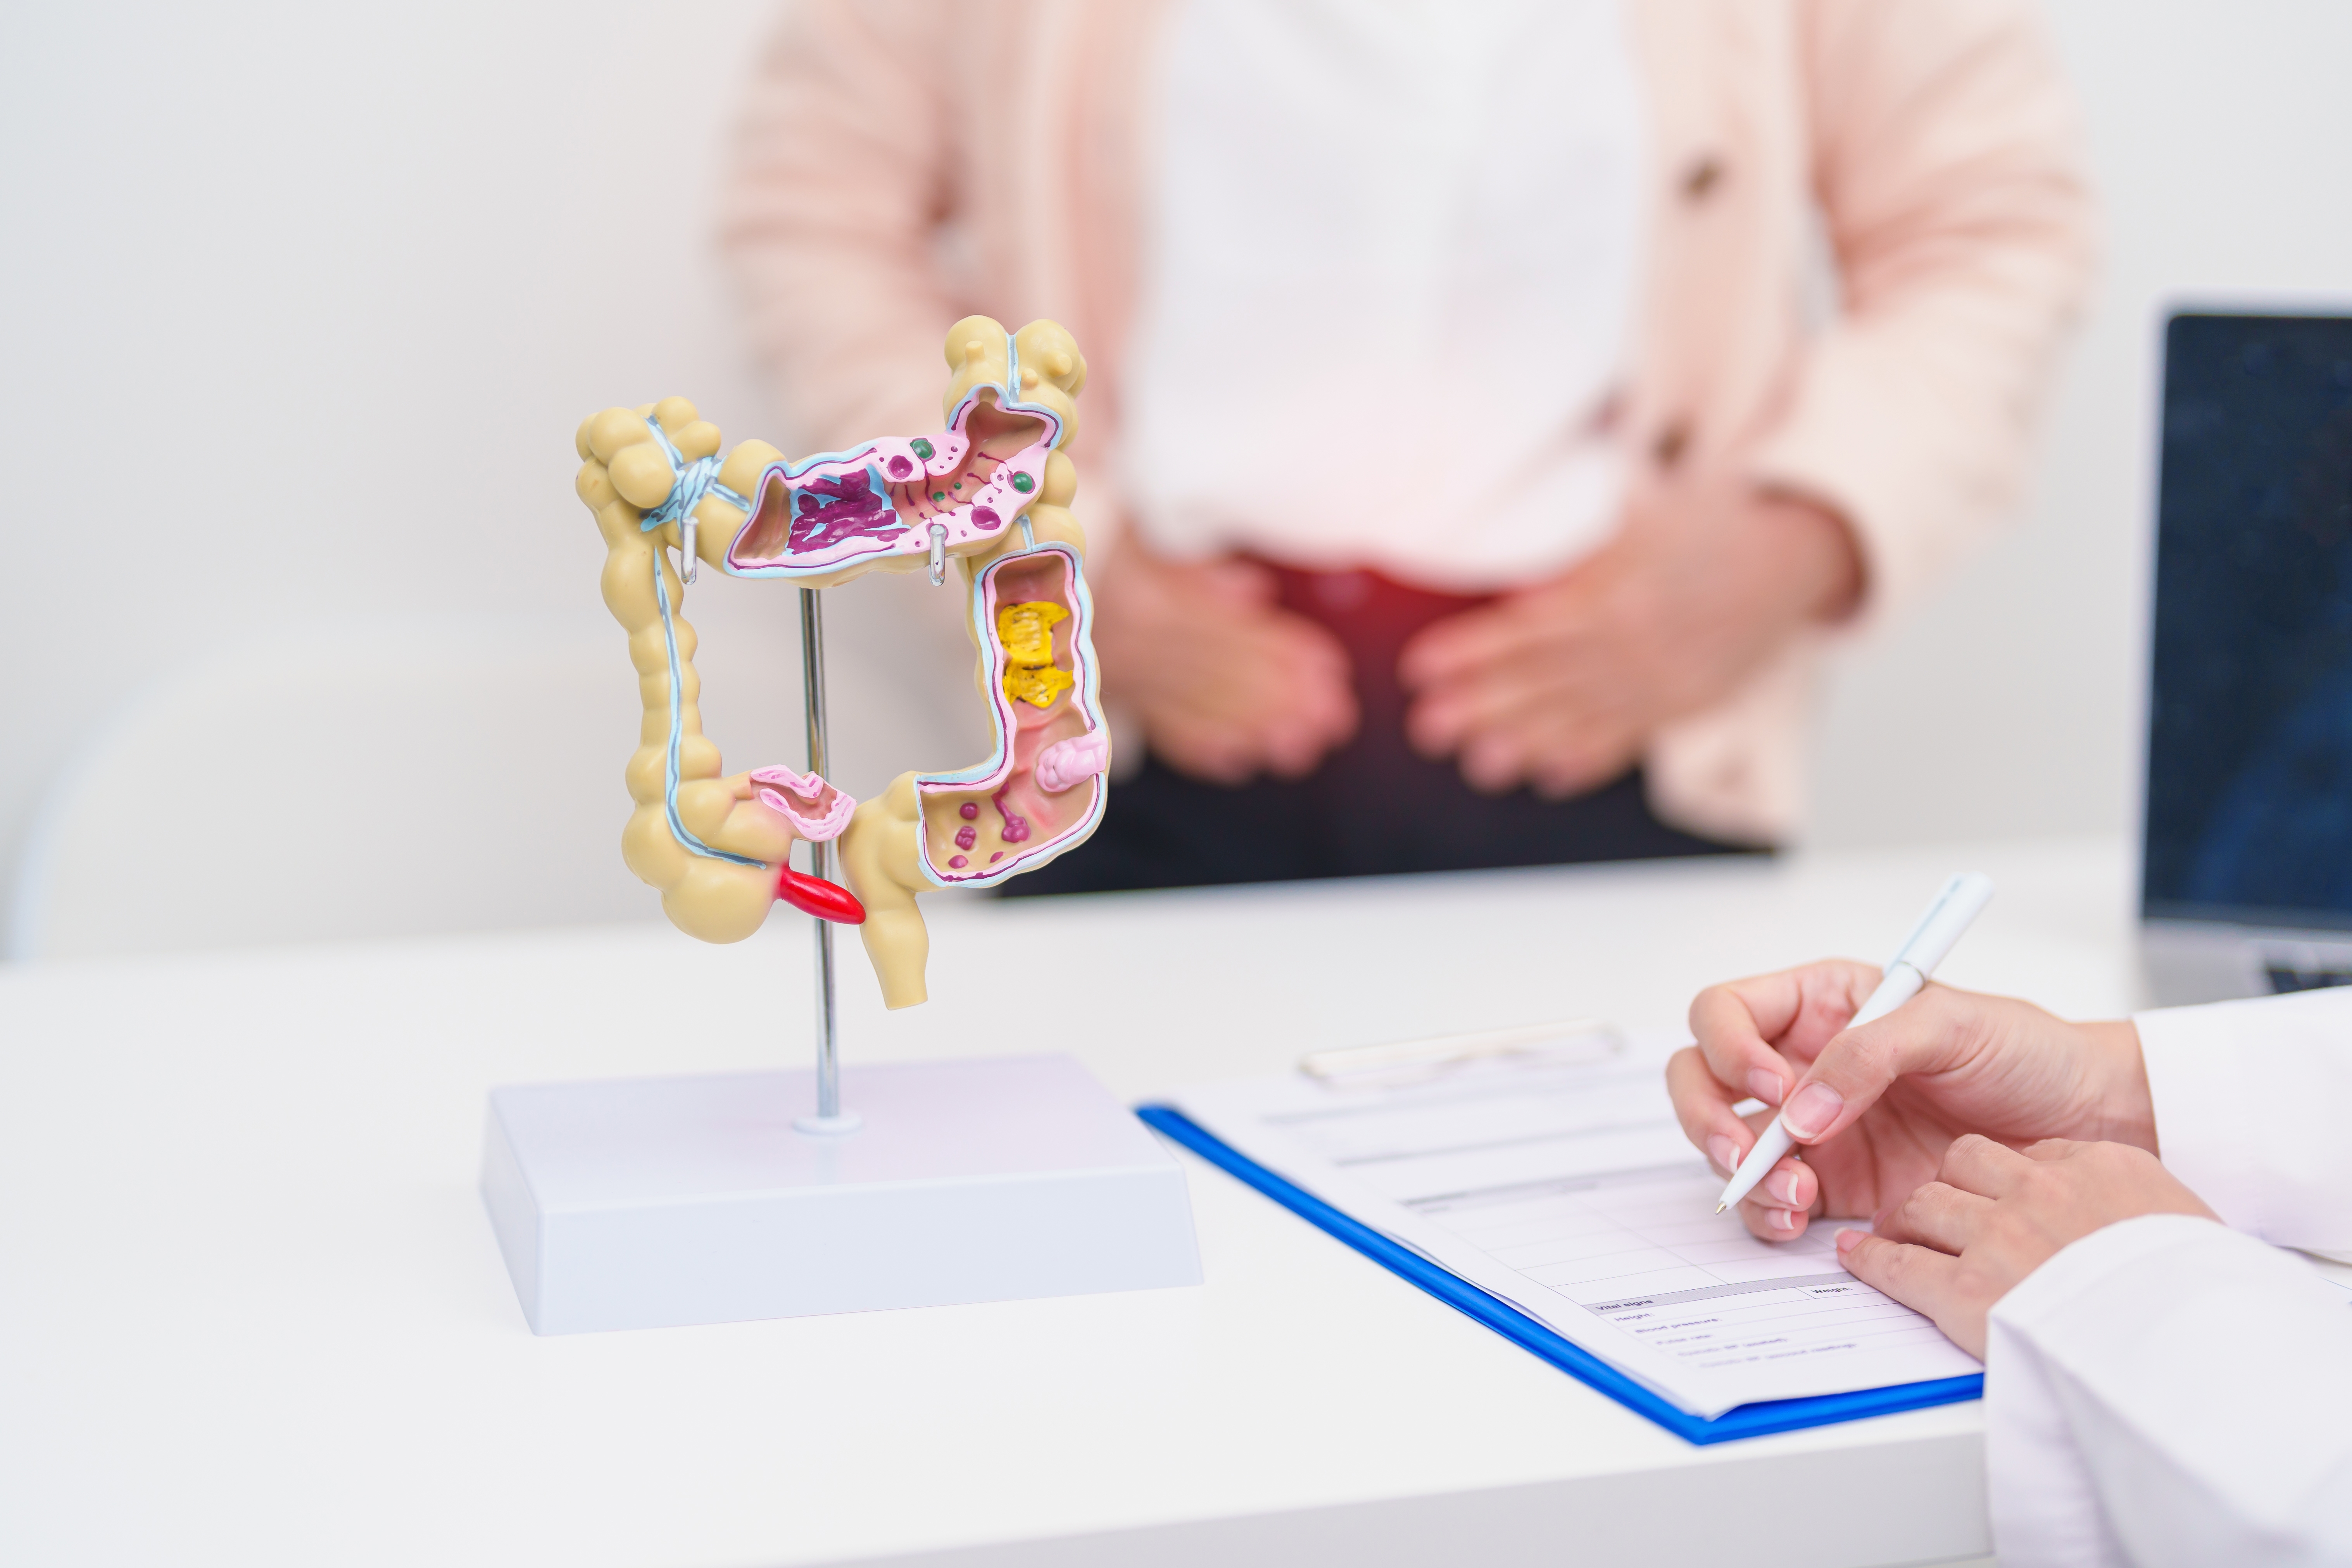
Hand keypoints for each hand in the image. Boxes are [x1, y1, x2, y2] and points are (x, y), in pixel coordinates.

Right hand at [1090, 543, 1357, 783]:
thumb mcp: (1136, 536)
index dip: (1285, 650)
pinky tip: (1238, 763)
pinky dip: (1198, 749)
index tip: (1331, 668)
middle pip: (1224, 676)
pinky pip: (1155, 729)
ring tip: (1304, 748)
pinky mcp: (1108, 699)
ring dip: (1255, 731)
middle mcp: (1138, 647)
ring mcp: (1123, 678)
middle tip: (1335, 719)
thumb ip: (1194, 570)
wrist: (1021, 574)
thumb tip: (1254, 593)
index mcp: (1150, 600)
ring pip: (1197, 709)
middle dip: (1285, 700)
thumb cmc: (1091, 545)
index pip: (1232, 631)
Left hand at [1397, 484, 1861, 796]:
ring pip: (1582, 717)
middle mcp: (1641, 648)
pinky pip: (1631, 737)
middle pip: (1545, 680)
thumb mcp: (1640, 526)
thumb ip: (1579, 567)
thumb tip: (1514, 601)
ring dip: (1525, 742)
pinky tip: (1548, 776)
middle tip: (1428, 727)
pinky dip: (1589, 758)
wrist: (1795, 554)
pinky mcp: (1687, 704)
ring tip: (1477, 764)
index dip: (1471, 650)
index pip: (1528, 629)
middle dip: (1482, 706)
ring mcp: (1666, 683)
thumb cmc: (1710, 524)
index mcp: (1622, 596)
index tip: (1420, 666)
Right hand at [1667, 961, 2156, 1243]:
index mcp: (1822, 1004)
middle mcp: (1803, 1062)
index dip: (1731, 1047)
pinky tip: (1801, 1221)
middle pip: (1703, 1079)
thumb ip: (1869, 1052)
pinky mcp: (1834, 1184)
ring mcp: (1813, 1127)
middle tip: (1743, 1154)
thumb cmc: (2029, 1054)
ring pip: (1728, 1145)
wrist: (2087, 1124)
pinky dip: (1769, 1215)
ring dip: (1743, 1175)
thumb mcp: (1952, 1024)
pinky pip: (1771, 1202)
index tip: (1776, 1084)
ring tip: (1795, 1196)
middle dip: (1707, 1118)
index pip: (1727, 1012)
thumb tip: (1801, 1108)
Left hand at [1838, 1136, 2215, 1357]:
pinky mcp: (1968, 1293)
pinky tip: (1861, 1255)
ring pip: (1924, 1205)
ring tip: (1895, 1228)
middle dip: (1946, 1186)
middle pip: (1964, 1167)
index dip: (2004, 1171)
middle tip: (1933, 1205)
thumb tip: (2111, 1204)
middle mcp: (2039, 1192)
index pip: (2027, 1152)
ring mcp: (1998, 1240)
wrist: (2195, 1342)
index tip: (1995, 1186)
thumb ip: (2132, 1193)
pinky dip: (1873, 1259)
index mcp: (2095, 1167)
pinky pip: (1900, 1264)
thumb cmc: (2196, 1287)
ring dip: (1906, 1218)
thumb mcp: (2180, 1213)